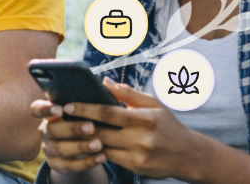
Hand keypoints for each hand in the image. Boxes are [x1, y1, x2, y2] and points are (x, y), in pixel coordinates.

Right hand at [32, 98, 106, 176]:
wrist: (87, 149)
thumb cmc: (90, 122)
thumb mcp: (91, 111)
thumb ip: (95, 98)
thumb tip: (106, 82)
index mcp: (50, 114)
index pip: (37, 109)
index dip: (45, 110)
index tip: (60, 109)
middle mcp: (46, 130)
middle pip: (51, 130)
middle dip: (71, 128)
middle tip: (91, 127)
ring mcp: (49, 148)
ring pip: (60, 148)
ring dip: (80, 146)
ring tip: (99, 144)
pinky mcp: (57, 164)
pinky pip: (68, 165)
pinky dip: (86, 162)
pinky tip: (102, 157)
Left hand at [59, 78, 211, 180]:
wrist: (190, 155)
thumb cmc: (168, 125)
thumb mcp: (154, 105)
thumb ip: (127, 93)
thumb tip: (103, 81)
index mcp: (145, 118)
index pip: (108, 112)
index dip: (84, 109)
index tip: (66, 105)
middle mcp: (142, 138)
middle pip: (100, 132)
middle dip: (77, 126)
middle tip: (59, 120)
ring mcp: (139, 155)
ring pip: (102, 147)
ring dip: (83, 140)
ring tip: (67, 132)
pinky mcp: (137, 168)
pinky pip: (110, 158)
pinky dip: (96, 151)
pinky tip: (84, 144)